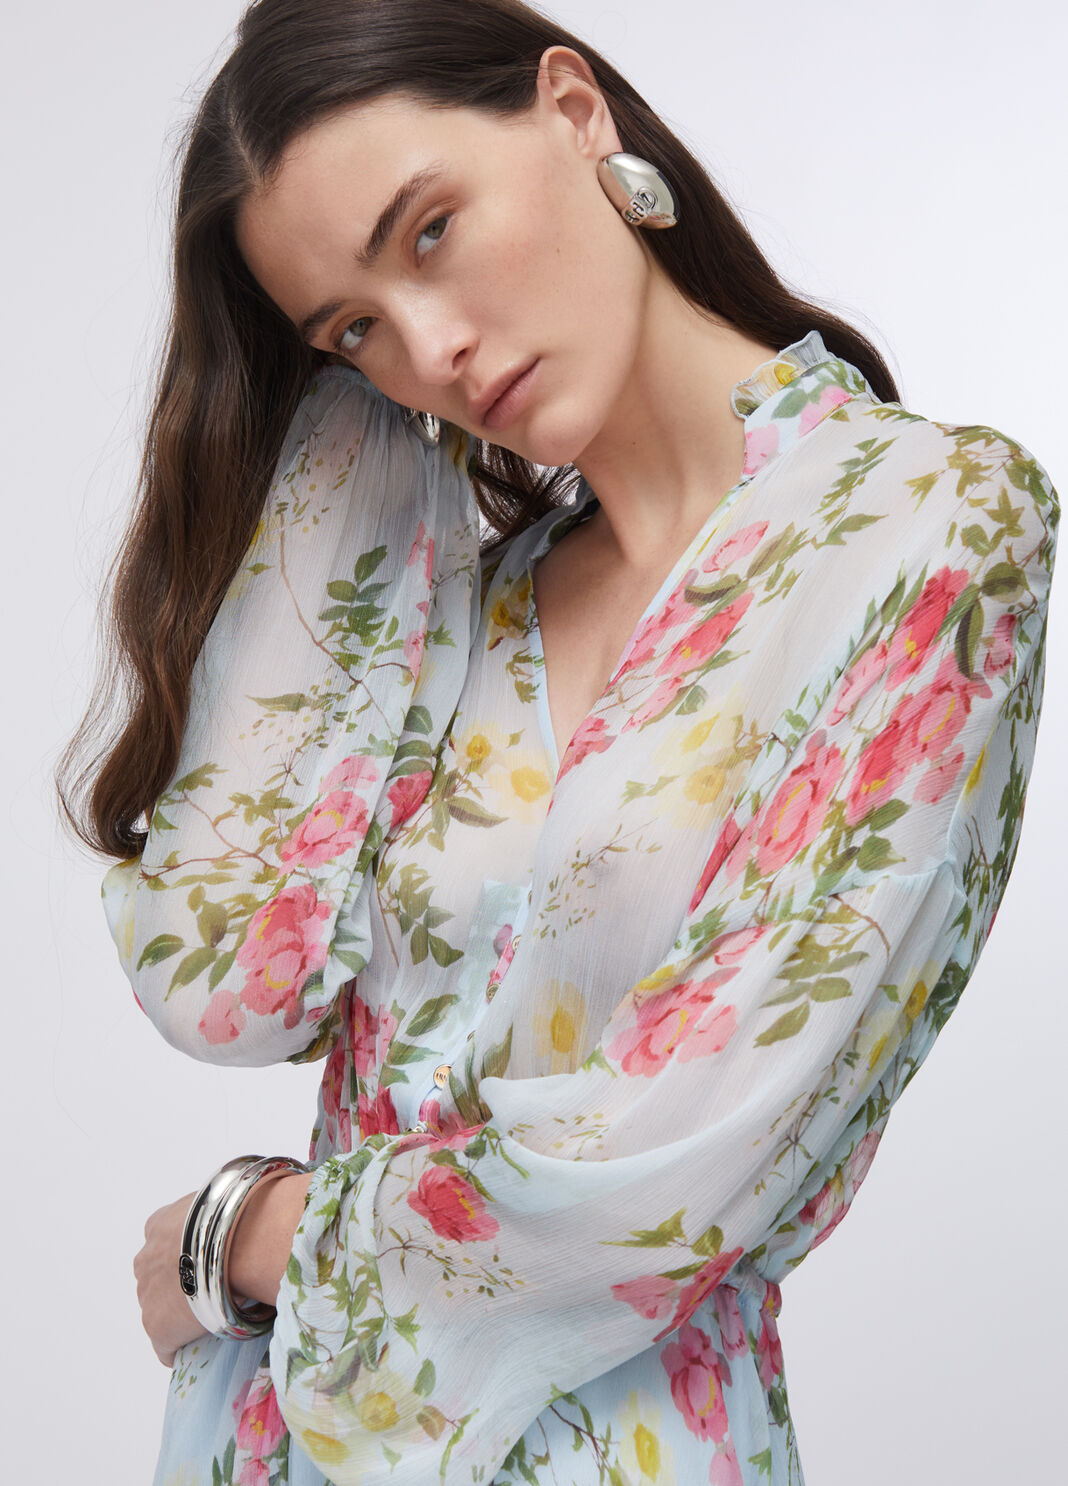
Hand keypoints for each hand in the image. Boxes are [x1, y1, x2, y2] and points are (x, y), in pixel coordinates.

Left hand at [134, 1172, 313, 1367]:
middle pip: (158, 1277)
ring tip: (214, 1316)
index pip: (165, 1245)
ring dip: (181, 1313)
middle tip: (215, 1288)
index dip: (188, 1257)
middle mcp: (145, 1259)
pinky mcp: (158, 1328)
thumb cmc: (243, 1213)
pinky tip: (201, 1346)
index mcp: (158, 1224)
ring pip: (161, 1309)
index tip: (209, 1265)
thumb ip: (217, 1213)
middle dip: (180, 1284)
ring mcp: (147, 1295)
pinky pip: (167, 1346)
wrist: (243, 1241)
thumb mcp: (223, 1200)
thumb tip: (242, 1215)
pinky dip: (181, 1348)